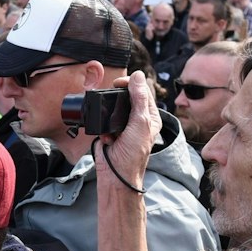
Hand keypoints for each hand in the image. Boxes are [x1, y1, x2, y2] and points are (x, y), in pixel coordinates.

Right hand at [99, 72, 160, 188]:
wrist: (116, 174)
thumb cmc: (133, 154)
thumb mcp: (140, 122)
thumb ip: (139, 98)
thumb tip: (138, 75)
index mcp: (149, 116)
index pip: (142, 91)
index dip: (131, 83)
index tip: (119, 83)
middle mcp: (137, 120)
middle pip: (127, 97)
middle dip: (118, 97)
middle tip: (111, 95)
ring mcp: (122, 126)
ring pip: (113, 108)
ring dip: (108, 112)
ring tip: (110, 123)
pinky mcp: (109, 132)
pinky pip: (102, 120)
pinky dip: (102, 125)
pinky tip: (107, 136)